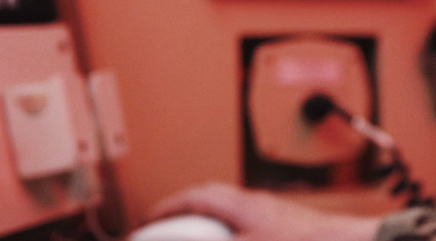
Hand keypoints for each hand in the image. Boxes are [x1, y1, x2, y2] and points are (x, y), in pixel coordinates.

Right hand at [148, 182, 382, 240]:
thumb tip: (190, 237)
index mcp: (242, 206)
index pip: (195, 198)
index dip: (167, 208)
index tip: (149, 219)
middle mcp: (256, 204)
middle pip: (211, 197)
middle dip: (185, 208)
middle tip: (167, 224)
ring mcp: (272, 213)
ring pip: (231, 208)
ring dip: (209, 218)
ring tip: (197, 233)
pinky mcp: (286, 225)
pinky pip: (248, 219)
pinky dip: (231, 227)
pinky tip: (236, 238)